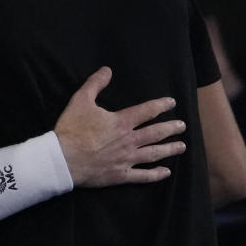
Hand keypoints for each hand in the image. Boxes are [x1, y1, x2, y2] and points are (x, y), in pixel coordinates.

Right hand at [54, 67, 186, 186]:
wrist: (63, 159)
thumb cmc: (72, 129)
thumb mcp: (80, 100)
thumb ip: (95, 84)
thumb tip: (107, 70)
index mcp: (121, 122)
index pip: (147, 111)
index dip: (161, 106)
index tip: (172, 103)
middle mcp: (129, 140)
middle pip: (156, 133)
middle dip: (171, 128)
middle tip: (182, 126)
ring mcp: (126, 159)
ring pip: (154, 154)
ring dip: (169, 149)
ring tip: (182, 146)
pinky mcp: (120, 175)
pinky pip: (143, 176)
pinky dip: (156, 175)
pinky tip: (166, 172)